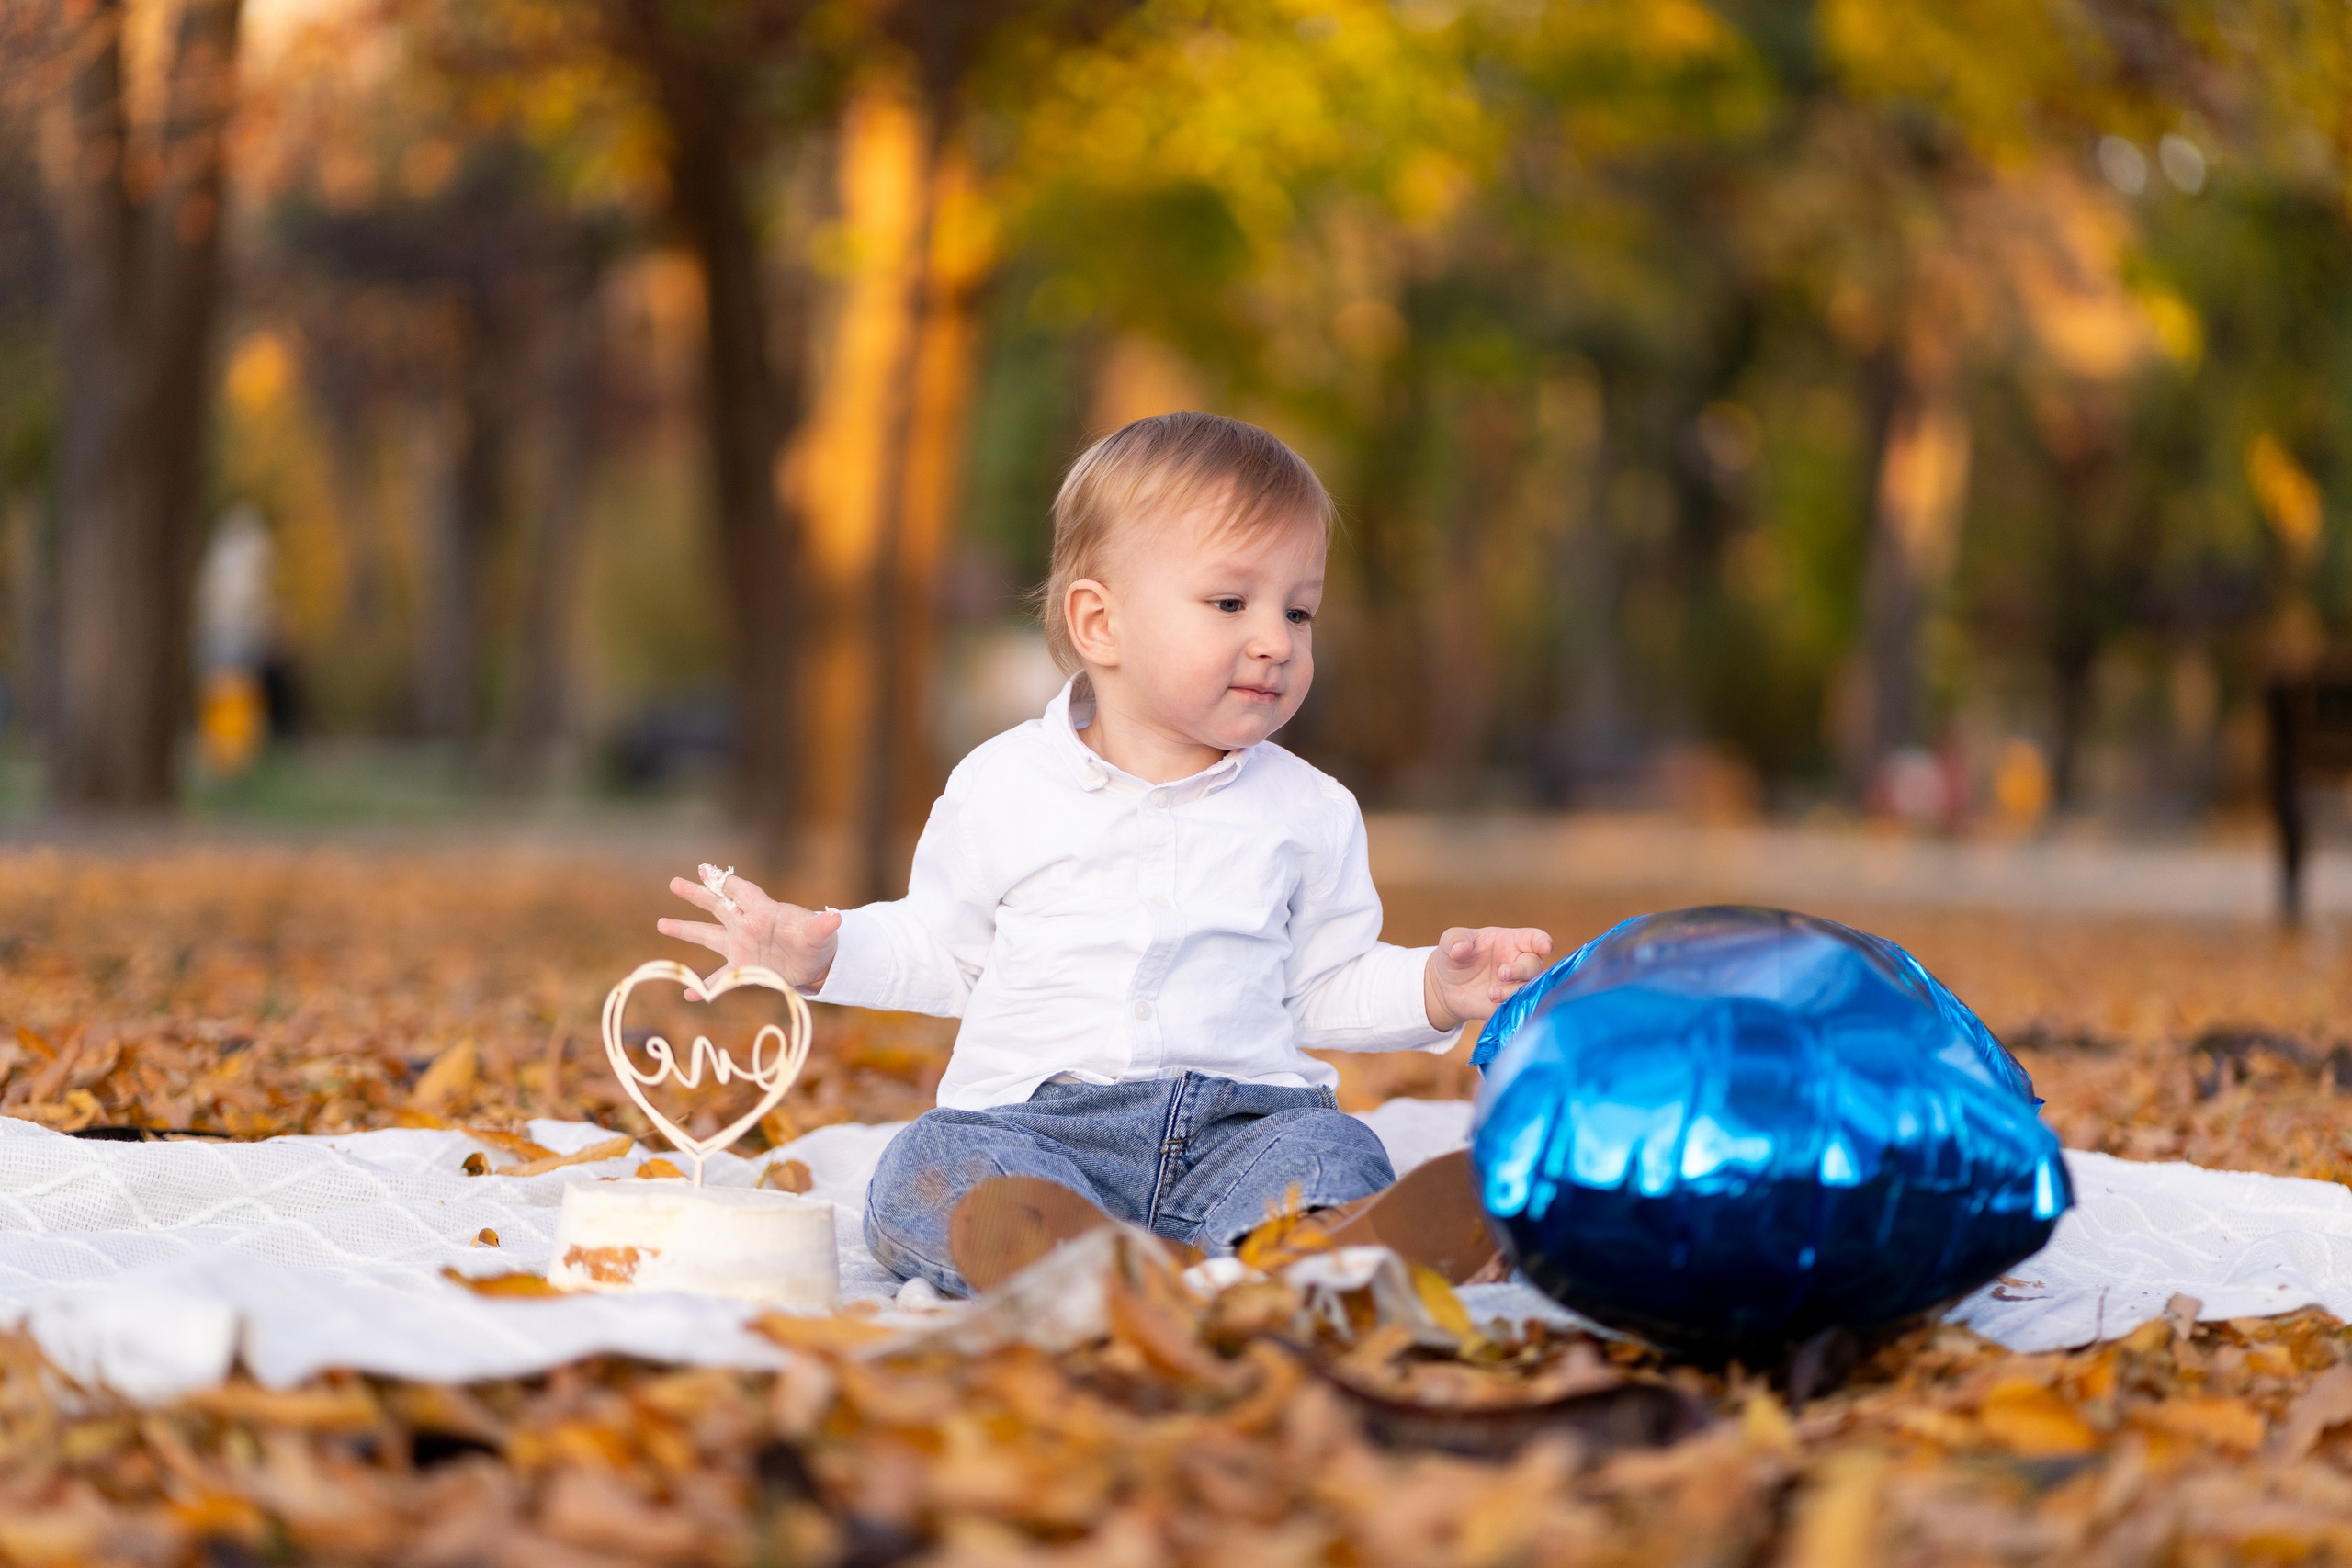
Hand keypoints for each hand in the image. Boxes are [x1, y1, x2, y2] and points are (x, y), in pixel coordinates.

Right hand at [657, 871, 841, 991]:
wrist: (817, 964)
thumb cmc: (819, 942)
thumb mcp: (820, 934)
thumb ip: (822, 925)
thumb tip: (836, 918)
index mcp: (765, 912)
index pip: (742, 892)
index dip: (725, 882)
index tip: (705, 870)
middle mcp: (747, 925)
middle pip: (718, 906)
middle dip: (698, 894)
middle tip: (675, 883)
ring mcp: (742, 946)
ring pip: (709, 935)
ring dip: (686, 930)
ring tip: (662, 924)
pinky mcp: (742, 968)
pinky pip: (719, 977)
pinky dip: (704, 986)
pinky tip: (688, 992)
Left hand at [1423, 926, 1553, 1032]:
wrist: (1445, 987)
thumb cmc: (1454, 956)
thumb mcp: (1450, 942)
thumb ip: (1455, 940)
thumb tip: (1459, 949)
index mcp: (1510, 941)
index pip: (1534, 939)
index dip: (1542, 942)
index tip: (1545, 947)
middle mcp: (1518, 963)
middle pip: (1535, 966)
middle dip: (1522, 970)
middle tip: (1503, 973)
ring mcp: (1515, 986)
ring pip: (1529, 989)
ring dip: (1514, 991)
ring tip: (1491, 993)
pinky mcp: (1508, 1006)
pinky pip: (1519, 1008)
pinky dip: (1512, 1008)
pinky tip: (1495, 1006)